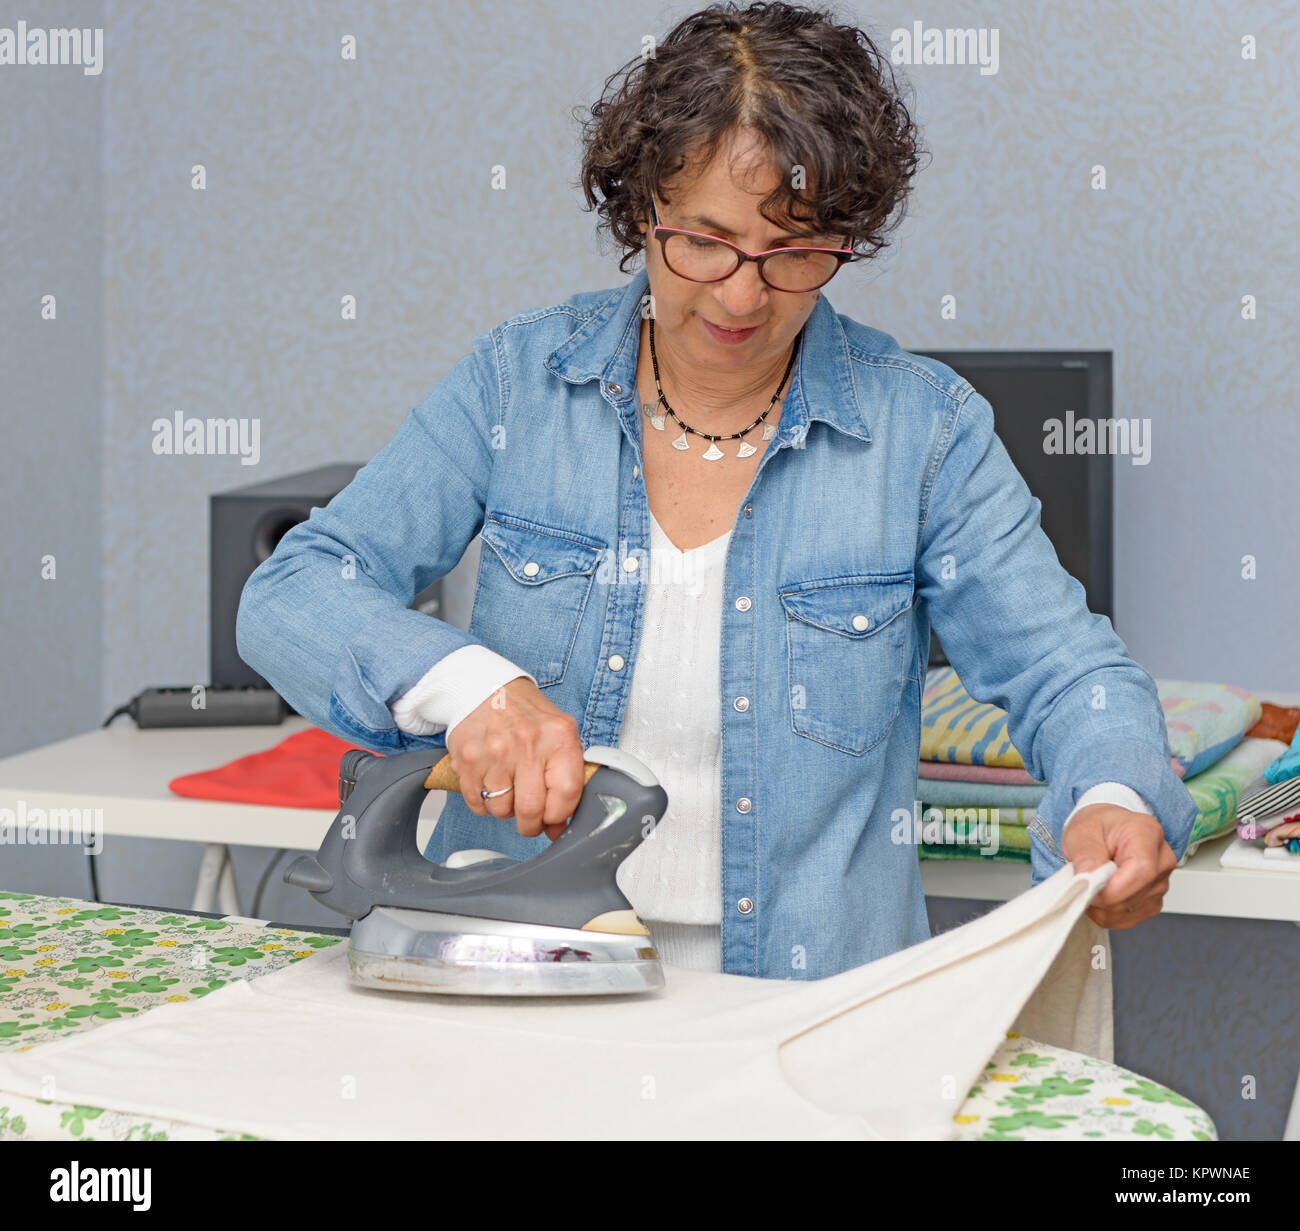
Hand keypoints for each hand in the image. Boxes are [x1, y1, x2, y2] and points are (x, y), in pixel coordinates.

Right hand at [444, 677, 584, 840]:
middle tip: (529, 818)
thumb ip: (565, 778)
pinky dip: (484, 802)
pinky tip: (490, 781)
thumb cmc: (525, 714)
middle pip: (531, 810)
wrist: (484, 687)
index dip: (560, 814)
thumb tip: (558, 828)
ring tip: (508, 787)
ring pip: (501, 810)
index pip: (567, 794)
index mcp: (558, 737)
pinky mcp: (468, 760)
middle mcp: (527, 744)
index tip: (553, 816)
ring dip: (505, 809)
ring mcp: (495, 753)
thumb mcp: (558, 734)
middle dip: (531, 824)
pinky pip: (477, 803)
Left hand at [1060, 804, 1177, 928]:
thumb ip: (1086, 855)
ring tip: (1093, 881)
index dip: (1112, 889)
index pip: (1142, 872)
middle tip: (1082, 879)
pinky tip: (1102, 892)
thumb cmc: (1097, 826)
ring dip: (1102, 906)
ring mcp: (1161, 883)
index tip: (1087, 887)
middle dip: (1101, 897)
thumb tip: (1088, 879)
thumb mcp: (1082, 831)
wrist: (1105, 830)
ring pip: (1129, 911)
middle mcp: (1162, 860)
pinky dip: (1108, 913)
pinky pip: (1128, 919)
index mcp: (1147, 834)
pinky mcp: (1153, 901)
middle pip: (1134, 896)